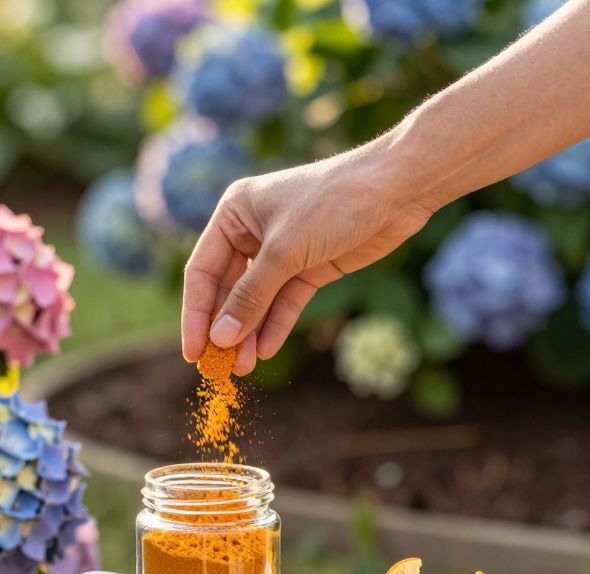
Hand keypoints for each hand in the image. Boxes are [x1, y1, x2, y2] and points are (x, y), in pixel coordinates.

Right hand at [181, 143, 434, 373]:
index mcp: (234, 214)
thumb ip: (251, 297)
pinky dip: (275, 325)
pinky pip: (285, 302)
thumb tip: (220, 338)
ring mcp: (282, 250)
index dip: (196, 314)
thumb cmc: (333, 202)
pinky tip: (266, 350)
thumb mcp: (285, 251)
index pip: (202, 271)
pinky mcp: (310, 266)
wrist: (397, 189)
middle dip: (226, 328)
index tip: (193, 353)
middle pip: (228, 289)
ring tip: (242, 368)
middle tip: (219, 367)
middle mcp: (252, 231)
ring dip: (250, 333)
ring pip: (258, 300)